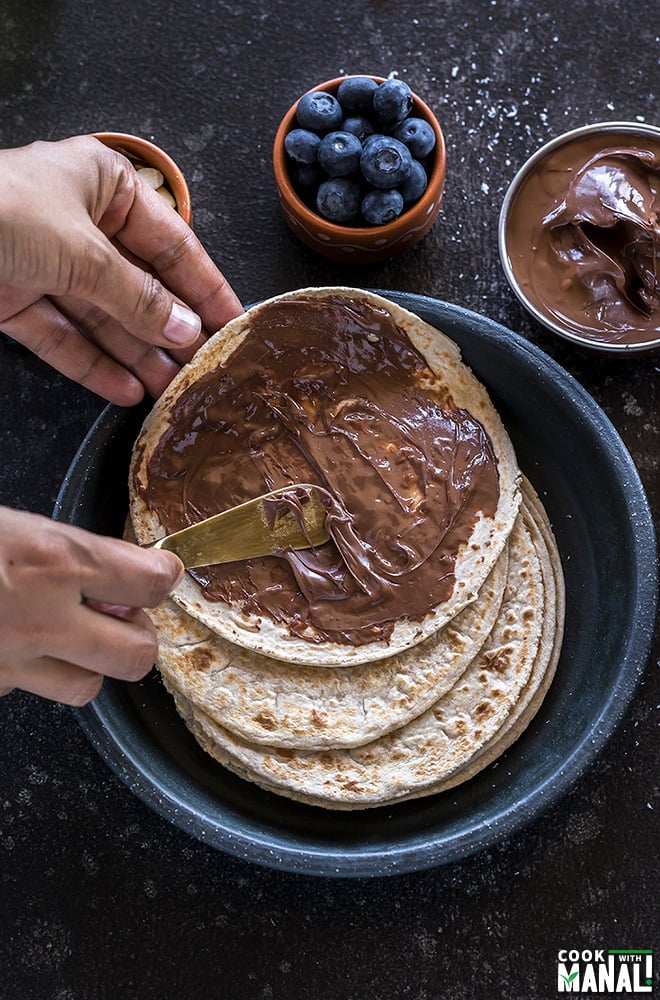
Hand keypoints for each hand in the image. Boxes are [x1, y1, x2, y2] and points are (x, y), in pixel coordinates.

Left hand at [0, 135, 242, 404]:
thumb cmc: (0, 212)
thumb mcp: (84, 252)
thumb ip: (137, 296)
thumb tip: (185, 328)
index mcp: (104, 184)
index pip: (172, 240)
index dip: (205, 285)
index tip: (233, 322)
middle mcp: (78, 221)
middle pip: (138, 283)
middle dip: (169, 328)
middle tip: (202, 367)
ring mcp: (45, 261)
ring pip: (103, 315)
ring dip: (136, 354)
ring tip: (169, 389)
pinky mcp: (15, 299)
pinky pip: (64, 335)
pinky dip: (91, 363)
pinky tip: (123, 390)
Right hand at [0, 507, 183, 705]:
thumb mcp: (7, 523)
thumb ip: (63, 547)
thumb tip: (106, 561)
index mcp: (51, 561)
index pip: (148, 581)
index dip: (161, 574)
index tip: (161, 571)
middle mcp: (40, 617)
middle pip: (136, 652)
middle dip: (136, 632)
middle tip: (119, 613)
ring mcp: (12, 661)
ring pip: (85, 685)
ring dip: (84, 661)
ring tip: (64, 633)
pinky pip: (28, 687)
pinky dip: (30, 668)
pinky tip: (15, 641)